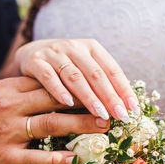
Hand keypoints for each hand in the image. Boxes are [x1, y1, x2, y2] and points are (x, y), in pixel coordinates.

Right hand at [0, 77, 109, 163]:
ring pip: (50, 124)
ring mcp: (8, 132)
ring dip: (80, 125)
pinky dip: (58, 159)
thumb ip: (27, 90)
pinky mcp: (6, 156)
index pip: (48, 82)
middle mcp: (10, 107)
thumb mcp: (0, 95)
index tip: (98, 88)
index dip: (76, 85)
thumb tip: (61, 86)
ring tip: (102, 126)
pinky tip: (76, 159)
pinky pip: (37, 157)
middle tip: (109, 107)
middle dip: (85, 103)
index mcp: (10, 89)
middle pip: (54, 101)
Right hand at [15, 39, 139, 121]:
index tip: (133, 108)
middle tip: (120, 115)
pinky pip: (48, 77)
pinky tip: (67, 103)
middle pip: (96, 74)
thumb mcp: (84, 68)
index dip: (124, 89)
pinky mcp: (36, 61)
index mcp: (91, 48)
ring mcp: (54, 53)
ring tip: (100, 113)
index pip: (112, 69)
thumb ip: (101, 82)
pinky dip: (58, 90)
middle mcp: (74, 47)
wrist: (31, 53)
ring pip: (74, 76)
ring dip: (88, 96)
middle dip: (110, 96)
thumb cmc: (65, 67)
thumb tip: (125, 107)